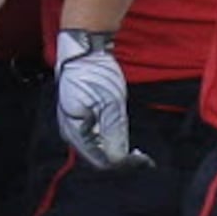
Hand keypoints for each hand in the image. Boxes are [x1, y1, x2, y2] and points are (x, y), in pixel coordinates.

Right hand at [54, 29, 151, 170]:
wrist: (83, 50)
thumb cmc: (93, 75)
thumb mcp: (109, 105)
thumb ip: (114, 134)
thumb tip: (118, 161)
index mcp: (75, 133)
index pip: (101, 161)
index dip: (123, 164)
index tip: (145, 160)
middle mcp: (71, 133)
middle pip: (98, 158)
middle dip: (120, 160)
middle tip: (143, 156)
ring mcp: (74, 125)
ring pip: (97, 149)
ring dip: (117, 150)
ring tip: (135, 149)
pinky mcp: (80, 118)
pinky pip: (95, 138)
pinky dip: (111, 140)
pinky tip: (122, 135)